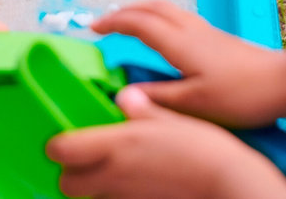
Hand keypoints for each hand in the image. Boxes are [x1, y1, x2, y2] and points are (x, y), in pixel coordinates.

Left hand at [47, 87, 285, 198]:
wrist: (225, 181)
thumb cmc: (201, 146)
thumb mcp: (171, 116)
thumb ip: (142, 108)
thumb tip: (125, 97)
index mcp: (116, 144)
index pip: (60, 150)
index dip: (59, 143)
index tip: (70, 134)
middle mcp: (112, 175)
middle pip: (66, 184)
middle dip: (71, 170)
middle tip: (87, 153)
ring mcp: (123, 197)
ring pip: (88, 196)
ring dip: (93, 183)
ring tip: (115, 165)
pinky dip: (114, 194)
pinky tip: (134, 180)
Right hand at [91, 0, 285, 127]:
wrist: (282, 82)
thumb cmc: (240, 95)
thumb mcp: (194, 105)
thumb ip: (158, 98)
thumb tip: (125, 92)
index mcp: (180, 43)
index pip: (139, 23)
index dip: (114, 22)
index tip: (93, 28)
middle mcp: (192, 29)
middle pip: (153, 7)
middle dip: (126, 10)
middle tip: (105, 22)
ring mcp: (206, 30)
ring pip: (168, 9)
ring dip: (144, 11)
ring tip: (129, 24)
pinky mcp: (217, 37)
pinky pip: (179, 17)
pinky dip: (160, 19)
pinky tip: (163, 37)